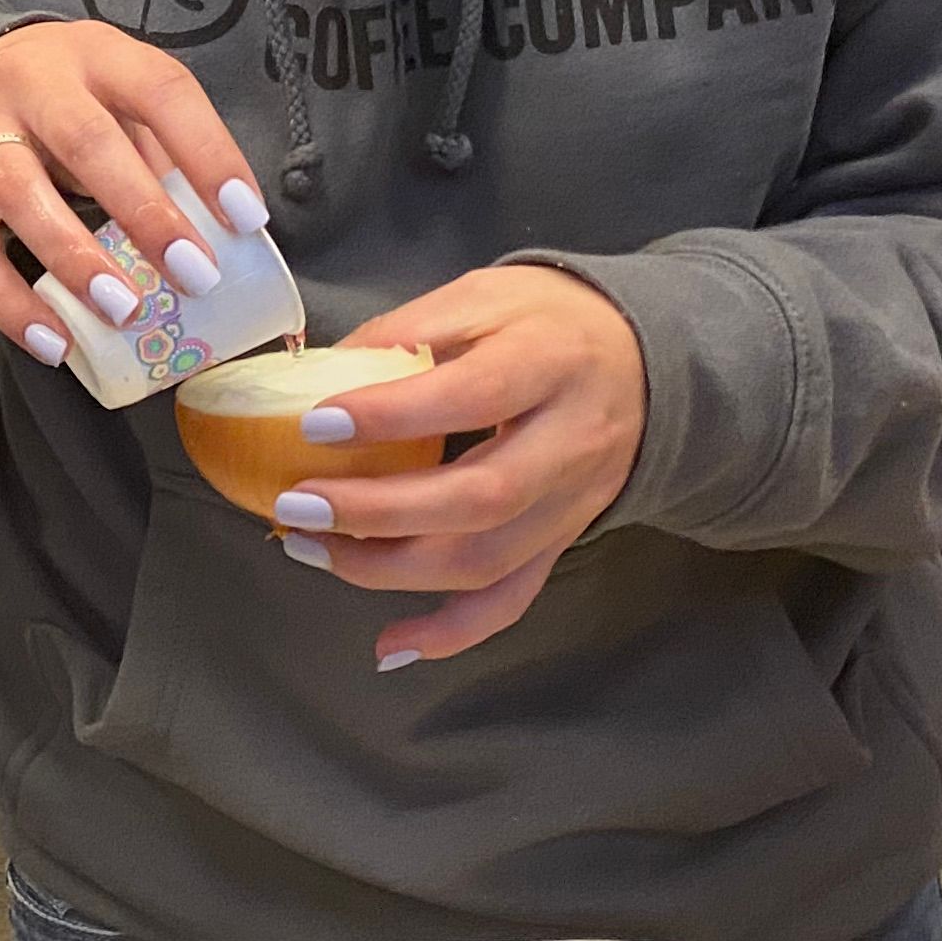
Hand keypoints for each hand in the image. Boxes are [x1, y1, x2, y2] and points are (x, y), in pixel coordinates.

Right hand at [0, 20, 267, 364]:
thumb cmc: (72, 97)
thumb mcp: (120, 96)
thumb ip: (165, 151)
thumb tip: (227, 239)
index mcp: (96, 53)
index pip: (159, 91)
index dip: (207, 152)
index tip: (246, 217)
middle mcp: (30, 82)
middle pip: (85, 141)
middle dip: (144, 213)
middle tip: (194, 274)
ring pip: (16, 191)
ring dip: (74, 257)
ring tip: (124, 310)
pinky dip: (9, 302)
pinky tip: (53, 342)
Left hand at [278, 260, 645, 664]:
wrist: (643, 362)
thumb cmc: (547, 321)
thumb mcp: (482, 295)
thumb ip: (405, 332)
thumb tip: (316, 378)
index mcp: (550, 363)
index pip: (473, 396)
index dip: (392, 416)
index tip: (316, 423)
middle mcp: (569, 443)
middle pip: (479, 499)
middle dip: (377, 513)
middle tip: (298, 506)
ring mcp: (570, 504)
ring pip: (486, 562)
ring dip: (390, 570)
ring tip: (312, 549)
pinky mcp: (561, 542)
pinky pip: (511, 599)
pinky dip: (450, 631)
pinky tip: (391, 645)